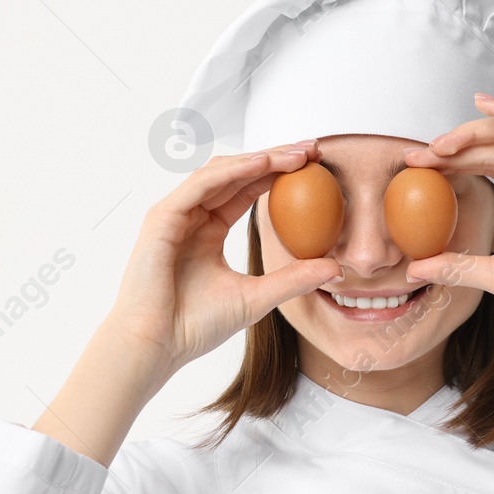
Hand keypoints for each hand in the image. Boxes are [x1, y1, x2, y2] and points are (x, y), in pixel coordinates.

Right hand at [110, 142, 340, 378]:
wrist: (157, 344)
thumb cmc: (196, 326)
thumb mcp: (258, 297)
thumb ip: (294, 279)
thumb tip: (336, 268)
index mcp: (208, 231)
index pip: (247, 190)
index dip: (279, 174)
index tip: (316, 166)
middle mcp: (191, 217)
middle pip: (236, 172)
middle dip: (275, 157)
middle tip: (312, 149)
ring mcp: (175, 214)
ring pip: (220, 171)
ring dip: (259, 158)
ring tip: (295, 155)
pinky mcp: (162, 217)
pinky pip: (201, 184)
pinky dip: (232, 171)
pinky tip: (262, 164)